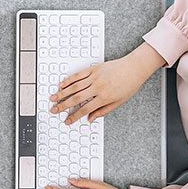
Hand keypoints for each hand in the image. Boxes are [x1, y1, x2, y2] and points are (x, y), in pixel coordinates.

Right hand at [50, 42, 164, 124]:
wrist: (134, 68)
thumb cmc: (129, 84)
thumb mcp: (119, 102)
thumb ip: (103, 111)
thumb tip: (91, 118)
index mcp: (104, 97)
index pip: (85, 109)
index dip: (74, 116)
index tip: (67, 120)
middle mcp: (98, 87)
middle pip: (76, 98)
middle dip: (63, 105)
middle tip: (54, 109)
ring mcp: (94, 77)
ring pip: (74, 87)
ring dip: (62, 93)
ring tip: (53, 98)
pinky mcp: (93, 69)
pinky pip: (78, 75)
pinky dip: (68, 80)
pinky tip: (62, 84)